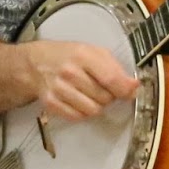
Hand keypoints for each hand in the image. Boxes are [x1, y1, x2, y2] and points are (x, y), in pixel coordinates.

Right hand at [23, 39, 138, 120]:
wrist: (35, 63)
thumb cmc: (67, 56)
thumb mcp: (93, 51)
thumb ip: (115, 68)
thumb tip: (133, 86)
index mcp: (83, 55)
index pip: (111, 79)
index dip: (125, 89)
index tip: (130, 91)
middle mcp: (69, 72)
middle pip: (105, 98)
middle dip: (109, 96)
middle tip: (101, 88)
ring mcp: (59, 89)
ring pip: (93, 110)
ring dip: (96, 105)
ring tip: (89, 94)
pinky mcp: (51, 103)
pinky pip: (78, 117)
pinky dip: (82, 111)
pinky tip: (78, 100)